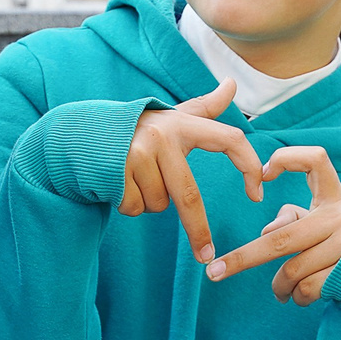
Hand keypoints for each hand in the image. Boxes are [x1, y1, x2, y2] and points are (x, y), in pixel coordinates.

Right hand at [124, 80, 262, 263]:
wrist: (82, 133)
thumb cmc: (137, 129)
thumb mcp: (171, 117)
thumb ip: (204, 107)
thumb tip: (231, 83)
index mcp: (182, 123)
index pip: (229, 139)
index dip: (248, 165)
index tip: (258, 193)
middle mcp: (161, 136)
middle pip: (188, 195)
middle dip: (198, 231)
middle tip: (207, 256)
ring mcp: (137, 155)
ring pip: (160, 203)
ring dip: (150, 201)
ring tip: (135, 178)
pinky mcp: (116, 174)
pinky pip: (136, 208)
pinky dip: (131, 205)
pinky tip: (120, 184)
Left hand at [203, 146, 340, 305]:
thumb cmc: (338, 241)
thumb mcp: (320, 222)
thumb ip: (293, 218)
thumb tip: (267, 231)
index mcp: (333, 195)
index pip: (315, 159)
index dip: (287, 159)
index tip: (262, 174)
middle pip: (281, 238)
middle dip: (243, 258)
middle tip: (214, 273)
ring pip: (292, 270)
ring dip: (279, 286)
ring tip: (280, 291)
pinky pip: (306, 289)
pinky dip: (296, 297)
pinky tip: (298, 297)